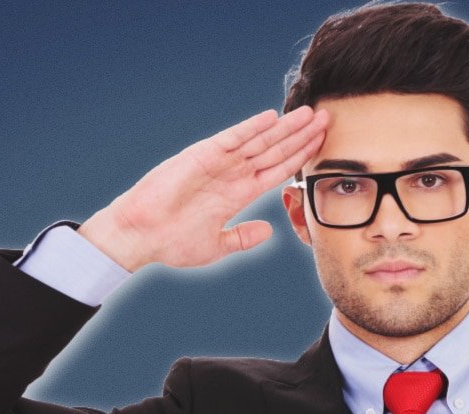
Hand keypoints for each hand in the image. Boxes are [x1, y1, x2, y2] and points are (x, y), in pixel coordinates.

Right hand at [78, 106, 328, 271]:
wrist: (141, 237)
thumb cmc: (172, 242)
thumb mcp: (217, 245)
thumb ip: (243, 237)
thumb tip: (269, 231)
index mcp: (238, 193)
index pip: (278, 170)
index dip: (300, 156)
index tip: (322, 145)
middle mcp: (232, 174)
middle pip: (275, 150)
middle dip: (301, 136)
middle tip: (327, 118)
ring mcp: (218, 163)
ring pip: (259, 141)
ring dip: (285, 128)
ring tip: (309, 113)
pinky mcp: (200, 156)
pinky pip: (230, 139)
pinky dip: (250, 128)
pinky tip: (271, 118)